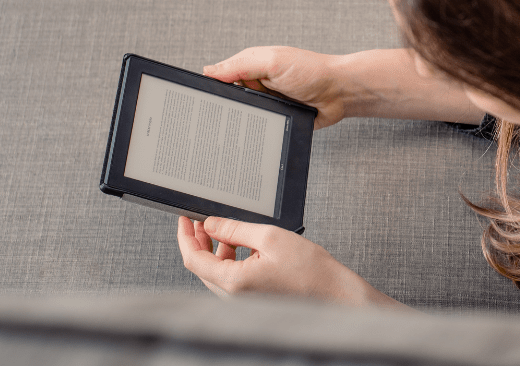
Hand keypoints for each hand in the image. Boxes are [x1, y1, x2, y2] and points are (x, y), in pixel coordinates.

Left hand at [176, 216, 407, 309]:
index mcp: (234, 282)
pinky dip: (229, 261)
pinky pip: (230, 280)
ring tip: (224, 230)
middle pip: (201, 267)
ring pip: (216, 274)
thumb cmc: (311, 271)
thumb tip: (211, 223)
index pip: (193, 259)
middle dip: (198, 241)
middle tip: (202, 220)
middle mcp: (234, 296)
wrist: (334, 294)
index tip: (184, 219)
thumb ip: (235, 229)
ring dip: (215, 251)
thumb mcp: (270, 237)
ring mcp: (242, 301)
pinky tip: (242, 246)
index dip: (185, 236)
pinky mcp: (252, 300)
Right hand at [204, 47, 345, 128]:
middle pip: (232, 99)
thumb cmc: (312, 71)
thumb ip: (240, 65)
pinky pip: (261, 128)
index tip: (206, 97)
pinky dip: (261, 129)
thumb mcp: (272, 61)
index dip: (214, 87)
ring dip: (249, 118)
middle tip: (238, 109)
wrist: (340, 93)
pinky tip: (265, 129)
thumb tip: (209, 70)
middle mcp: (257, 84)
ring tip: (261, 115)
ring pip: (245, 116)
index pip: (222, 76)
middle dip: (233, 106)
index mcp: (252, 65)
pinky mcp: (277, 119)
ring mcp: (267, 102)